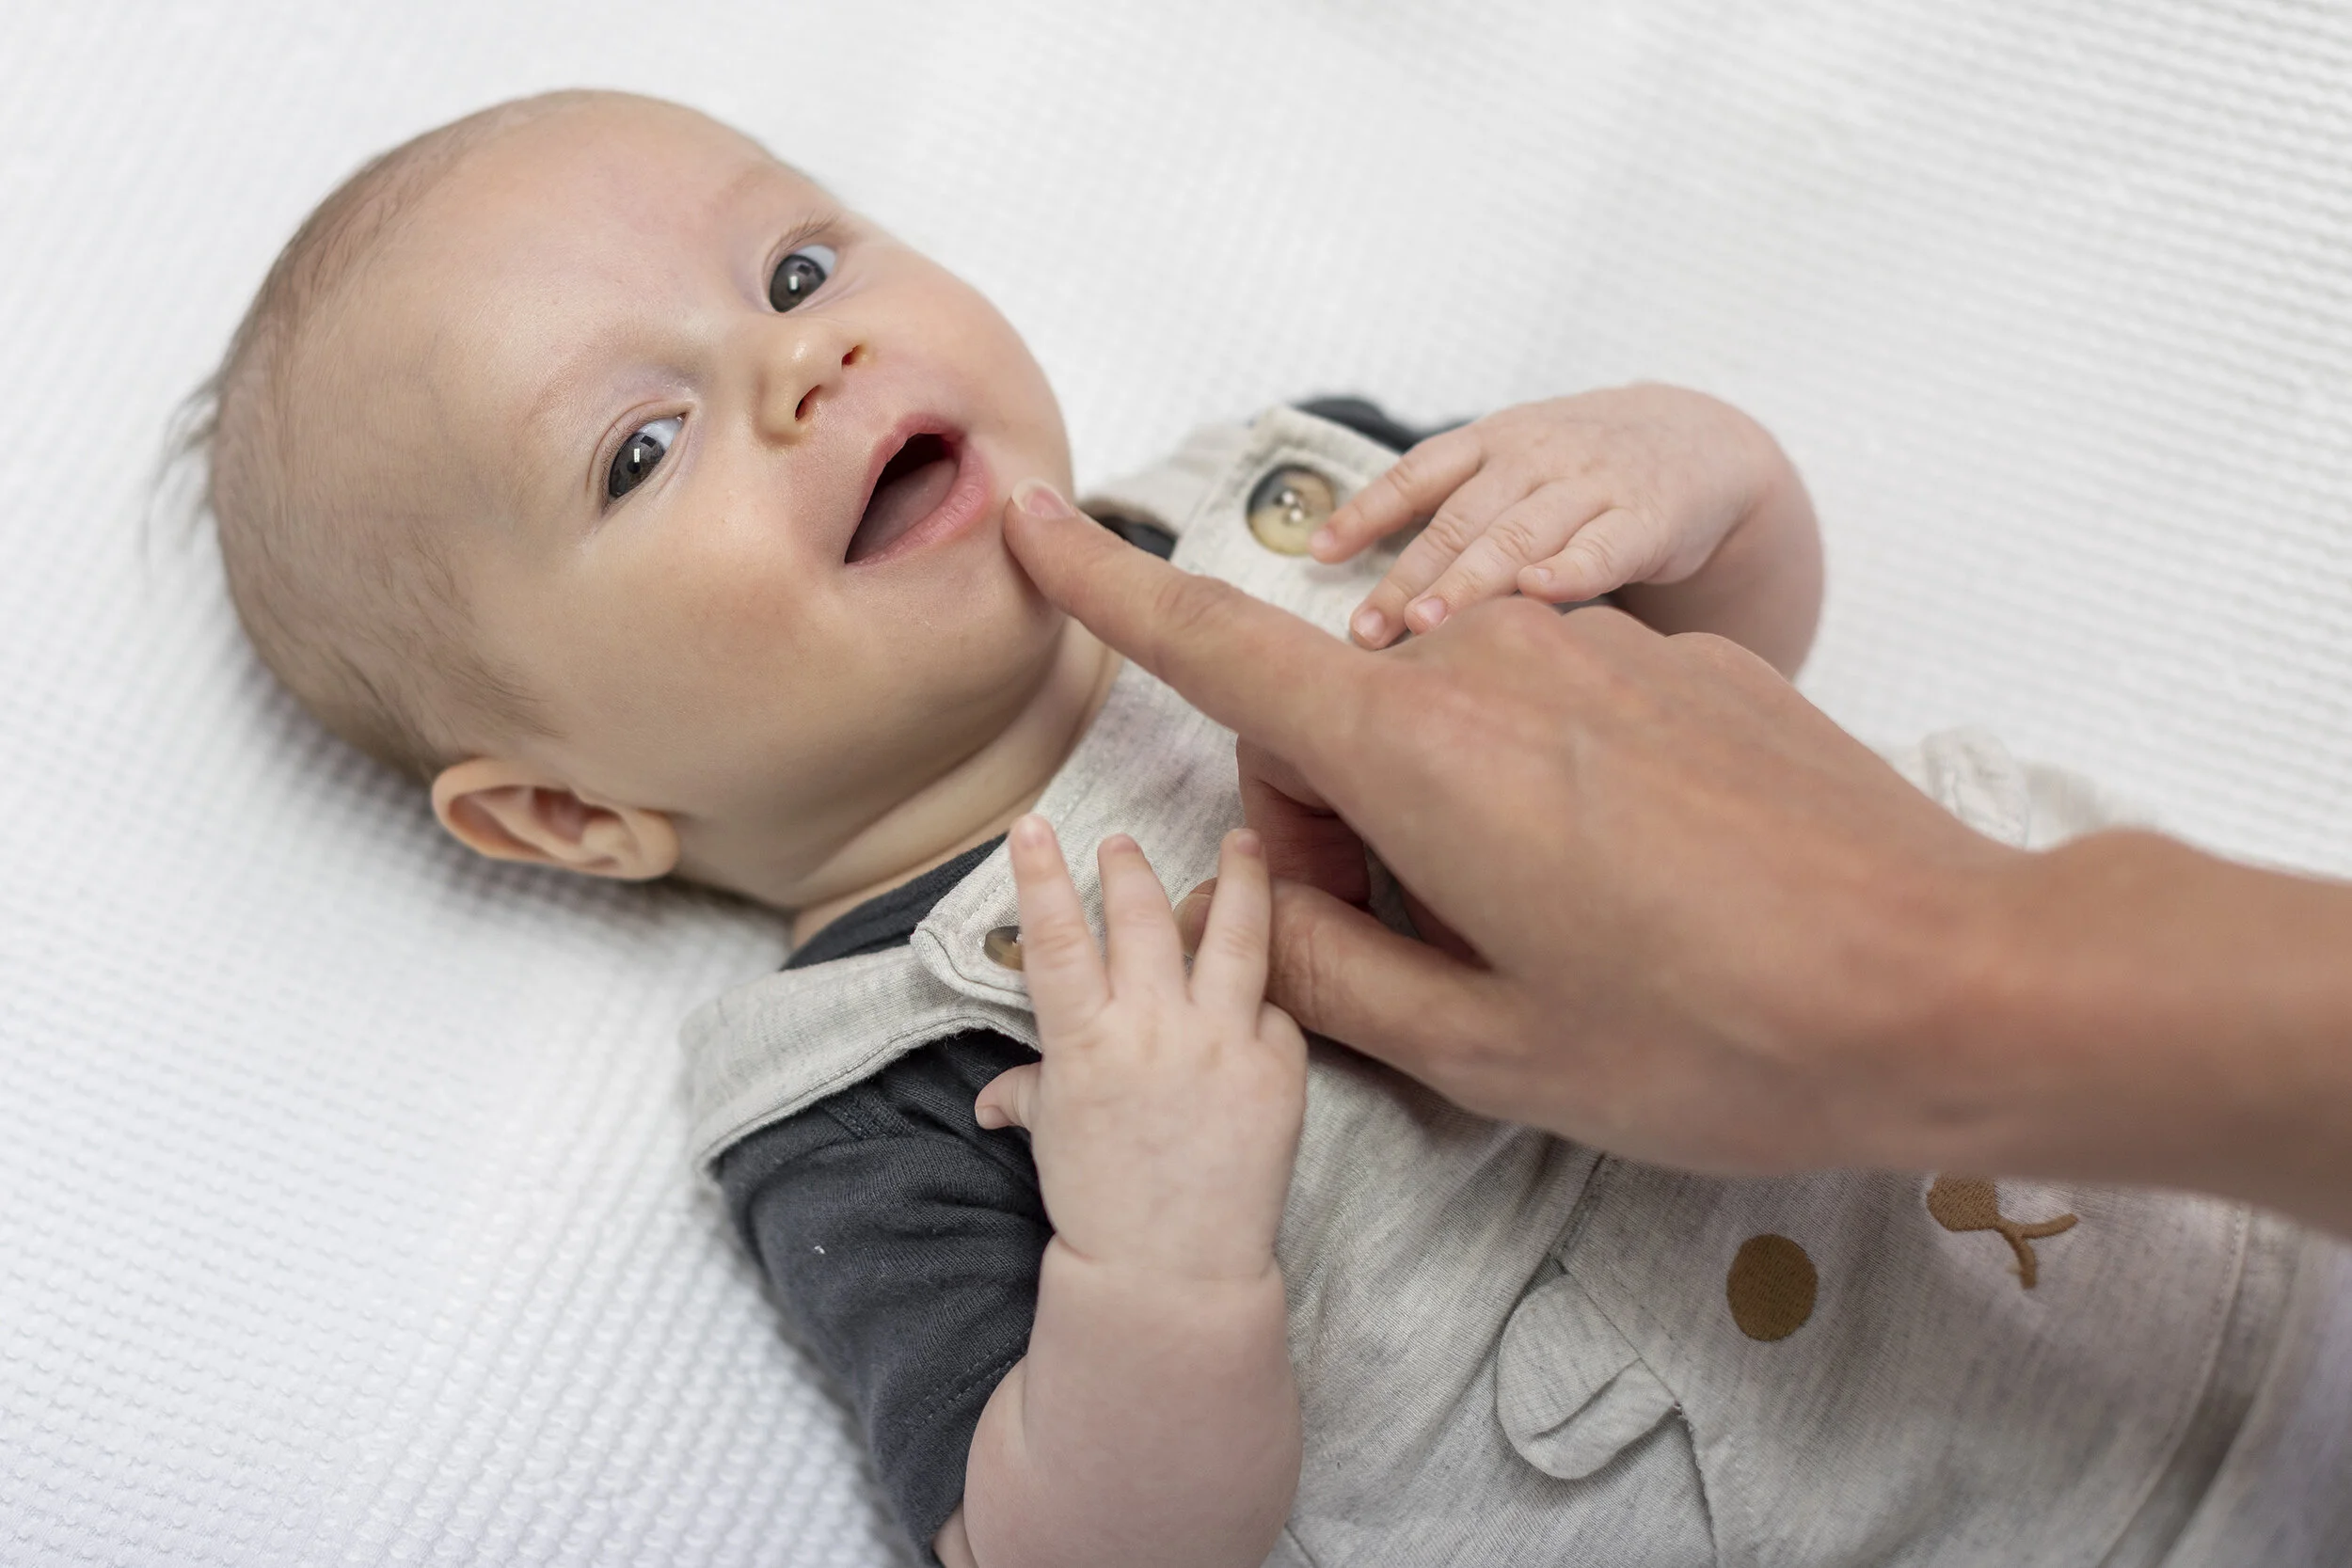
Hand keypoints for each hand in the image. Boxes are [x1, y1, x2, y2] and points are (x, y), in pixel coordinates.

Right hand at [975, 818, 1306, 1280]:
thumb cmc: (1102, 1207)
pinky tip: (1259, 984)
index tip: (1032, 826)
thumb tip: (997, 1097)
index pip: (1057, 936)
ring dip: (1235, 877)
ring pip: (1234, 932)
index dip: (1040, 875)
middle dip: (1128, 870)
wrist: (1173, 1276)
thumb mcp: (1054, 1139)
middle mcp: (1154, 1027)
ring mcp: (1223, 1041)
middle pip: (1143, 916)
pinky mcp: (1279, 1066)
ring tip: (1242, 839)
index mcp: (1086, 1041)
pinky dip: (1261, 995)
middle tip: (1122, 845)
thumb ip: (1032, 1095)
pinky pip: (1273, 1007)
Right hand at [1005, 481, 2351, 1236]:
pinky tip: (1637, 883)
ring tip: (1559, 931)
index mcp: (1419, 748)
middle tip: (1437, 951)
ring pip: (1440, 707)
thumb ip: (1323, 964)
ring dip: (1440, 806)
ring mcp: (1591, 642)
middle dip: (1335, 817)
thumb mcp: (1485, 1051)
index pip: (1215, 645)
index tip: (1026, 515)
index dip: (1105, 583)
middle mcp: (1490, 657)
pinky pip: (1541, 699)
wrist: (1955, 979)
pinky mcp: (1672, 651)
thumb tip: (1253, 894)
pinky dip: (1532, 782)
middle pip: (1334, 710)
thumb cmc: (1715, 1040)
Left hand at [1313, 385, 1819, 673]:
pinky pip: (1604, 546)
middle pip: (1461, 519)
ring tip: (1425, 625)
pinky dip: (1570, 569)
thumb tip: (1339, 562)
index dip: (1366, 511)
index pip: (1417, 474)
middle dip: (1408, 577)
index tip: (1318, 555)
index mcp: (1494, 442)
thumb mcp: (1512, 468)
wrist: (1701, 443)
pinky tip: (1538, 594)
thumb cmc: (1580, 471)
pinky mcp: (1648, 518)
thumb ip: (1447, 507)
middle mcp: (1537, 456)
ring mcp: (1593, 484)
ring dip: (1469, 582)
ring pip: (1520, 535)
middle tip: (1365, 632)